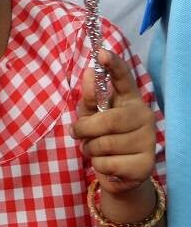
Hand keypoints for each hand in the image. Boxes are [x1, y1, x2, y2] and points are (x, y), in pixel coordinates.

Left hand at [73, 49, 156, 193]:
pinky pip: (108, 163)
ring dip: (90, 149)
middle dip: (85, 130)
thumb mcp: (90, 116)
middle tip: (79, 135)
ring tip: (95, 150)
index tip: (101, 52)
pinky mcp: (146, 164)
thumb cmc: (101, 137)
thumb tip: (87, 72)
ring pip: (104, 144)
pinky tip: (108, 164)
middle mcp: (144, 116)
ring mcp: (148, 140)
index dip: (112, 65)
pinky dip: (99, 165)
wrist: (119, 173)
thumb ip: (89, 98)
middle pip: (106, 120)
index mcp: (129, 99)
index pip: (123, 78)